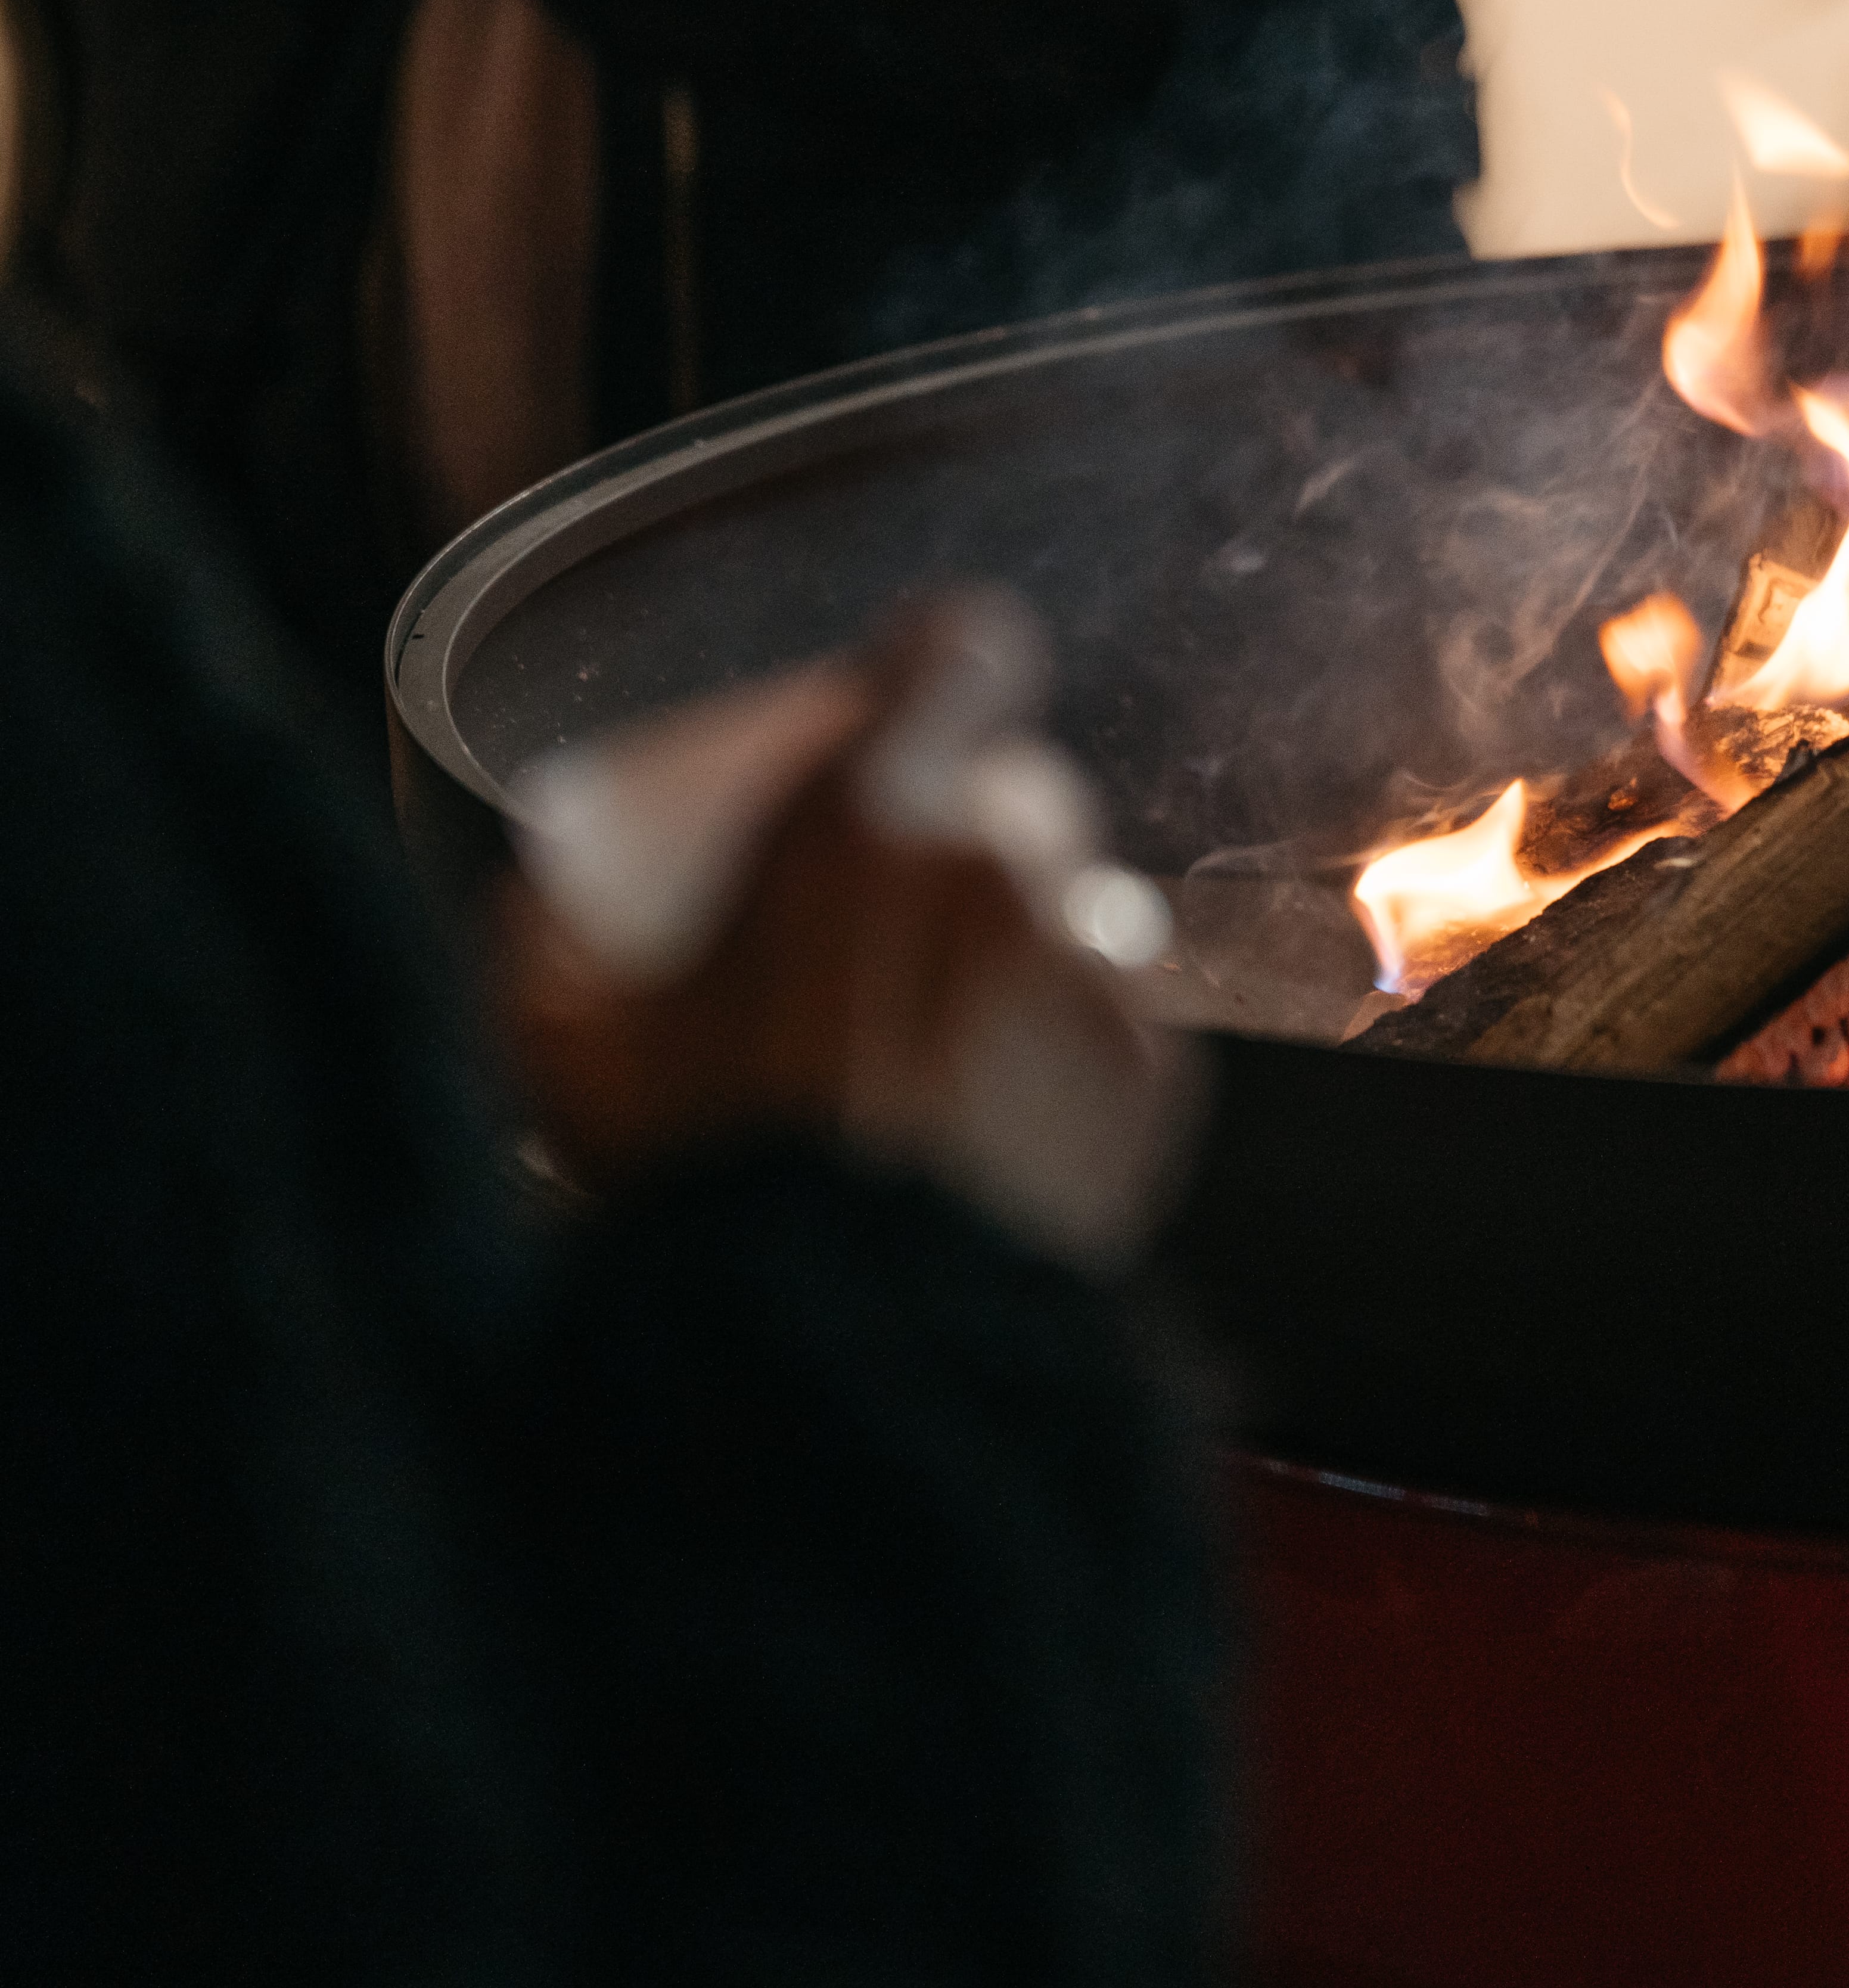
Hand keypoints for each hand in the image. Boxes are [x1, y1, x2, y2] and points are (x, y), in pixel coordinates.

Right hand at [498, 595, 1194, 1268]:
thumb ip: (565, 927)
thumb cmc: (696, 1177)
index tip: (916, 702)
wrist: (836, 1340)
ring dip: (1018, 952)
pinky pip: (1119, 1028)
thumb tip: (556, 890)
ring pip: (1078, 913)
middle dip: (963, 841)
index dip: (942, 667)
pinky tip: (993, 1123)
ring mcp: (1095, 975)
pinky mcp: (1153, 1081)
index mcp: (868, 820)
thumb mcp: (565, 1030)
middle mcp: (1005, 875)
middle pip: (1020, 795)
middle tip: (890, 924)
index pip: (961, 647)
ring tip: (938, 1046)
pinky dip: (1068, 1056)